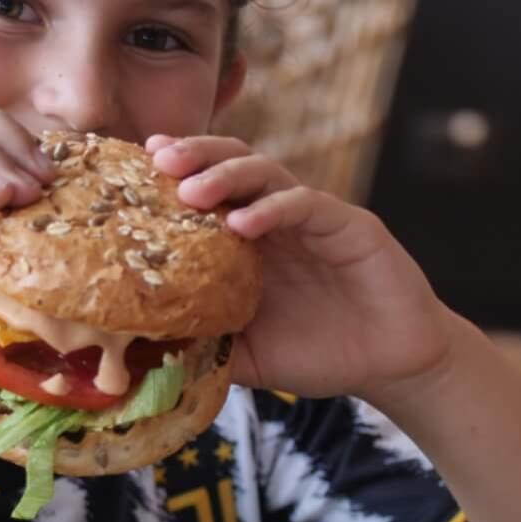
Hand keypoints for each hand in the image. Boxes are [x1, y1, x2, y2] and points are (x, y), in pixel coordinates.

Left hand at [148, 134, 458, 399]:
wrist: (388, 366)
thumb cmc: (317, 353)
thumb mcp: (246, 354)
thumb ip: (203, 346)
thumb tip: (139, 354)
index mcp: (247, 240)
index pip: (205, 189)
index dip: (172, 175)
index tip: (132, 169)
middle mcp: (276, 218)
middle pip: (230, 164)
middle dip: (194, 155)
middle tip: (159, 159)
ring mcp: (312, 217)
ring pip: (266, 172)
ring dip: (226, 175)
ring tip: (192, 191)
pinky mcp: (350, 226)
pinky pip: (307, 204)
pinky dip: (274, 208)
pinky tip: (243, 223)